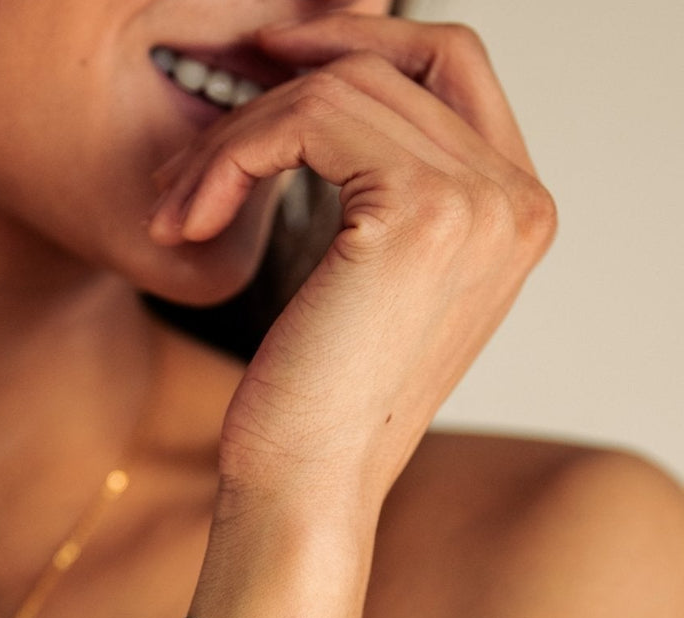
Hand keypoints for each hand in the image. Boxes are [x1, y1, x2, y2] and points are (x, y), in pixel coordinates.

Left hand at [149, 14, 555, 511]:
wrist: (306, 491)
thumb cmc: (317, 406)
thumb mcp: (366, 284)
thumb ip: (382, 189)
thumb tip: (327, 98)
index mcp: (514, 215)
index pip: (451, 68)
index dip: (359, 44)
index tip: (270, 63)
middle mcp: (517, 200)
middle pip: (397, 63)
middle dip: (285, 82)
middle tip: (207, 124)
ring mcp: (479, 202)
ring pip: (339, 88)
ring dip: (236, 136)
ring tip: (180, 207)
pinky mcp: (416, 211)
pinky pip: (306, 118)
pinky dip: (231, 156)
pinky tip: (188, 221)